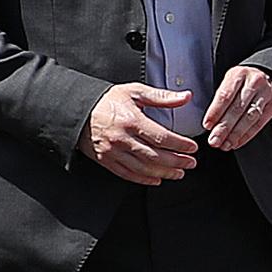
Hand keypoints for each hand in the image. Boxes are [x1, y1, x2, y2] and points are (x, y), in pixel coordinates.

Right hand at [85, 84, 199, 183]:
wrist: (78, 110)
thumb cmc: (107, 101)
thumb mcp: (134, 92)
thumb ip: (162, 96)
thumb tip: (185, 96)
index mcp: (132, 121)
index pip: (162, 138)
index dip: (180, 145)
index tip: (192, 148)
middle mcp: (122, 139)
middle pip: (155, 156)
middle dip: (176, 162)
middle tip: (191, 163)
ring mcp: (113, 152)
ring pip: (143, 168)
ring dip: (164, 173)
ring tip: (179, 173)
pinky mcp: (105, 160)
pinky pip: (127, 174)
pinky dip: (144, 179)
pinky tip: (156, 179)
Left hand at [201, 65, 271, 151]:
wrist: (268, 76)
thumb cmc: (244, 81)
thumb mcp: (230, 81)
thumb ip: (220, 99)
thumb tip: (210, 122)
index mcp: (239, 75)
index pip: (225, 96)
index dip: (215, 112)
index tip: (207, 125)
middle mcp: (254, 83)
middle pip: (237, 108)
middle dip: (224, 127)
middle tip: (214, 140)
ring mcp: (266, 94)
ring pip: (249, 118)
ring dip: (235, 134)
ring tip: (225, 144)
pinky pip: (259, 123)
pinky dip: (247, 135)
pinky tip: (237, 142)